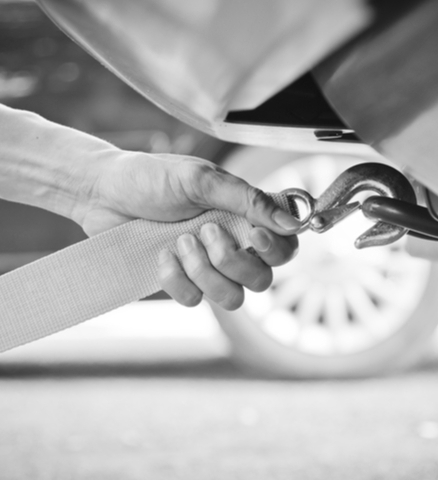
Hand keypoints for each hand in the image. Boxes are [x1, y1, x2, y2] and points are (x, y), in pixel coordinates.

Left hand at [77, 151, 299, 309]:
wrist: (104, 193)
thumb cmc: (153, 178)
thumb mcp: (202, 179)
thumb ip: (248, 200)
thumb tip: (291, 222)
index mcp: (244, 217)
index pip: (285, 248)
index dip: (276, 250)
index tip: (254, 235)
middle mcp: (233, 245)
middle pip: (262, 280)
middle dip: (232, 261)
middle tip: (204, 230)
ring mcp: (208, 268)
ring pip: (232, 299)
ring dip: (205, 272)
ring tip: (180, 241)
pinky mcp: (183, 283)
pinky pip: (194, 301)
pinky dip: (176, 280)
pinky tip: (161, 255)